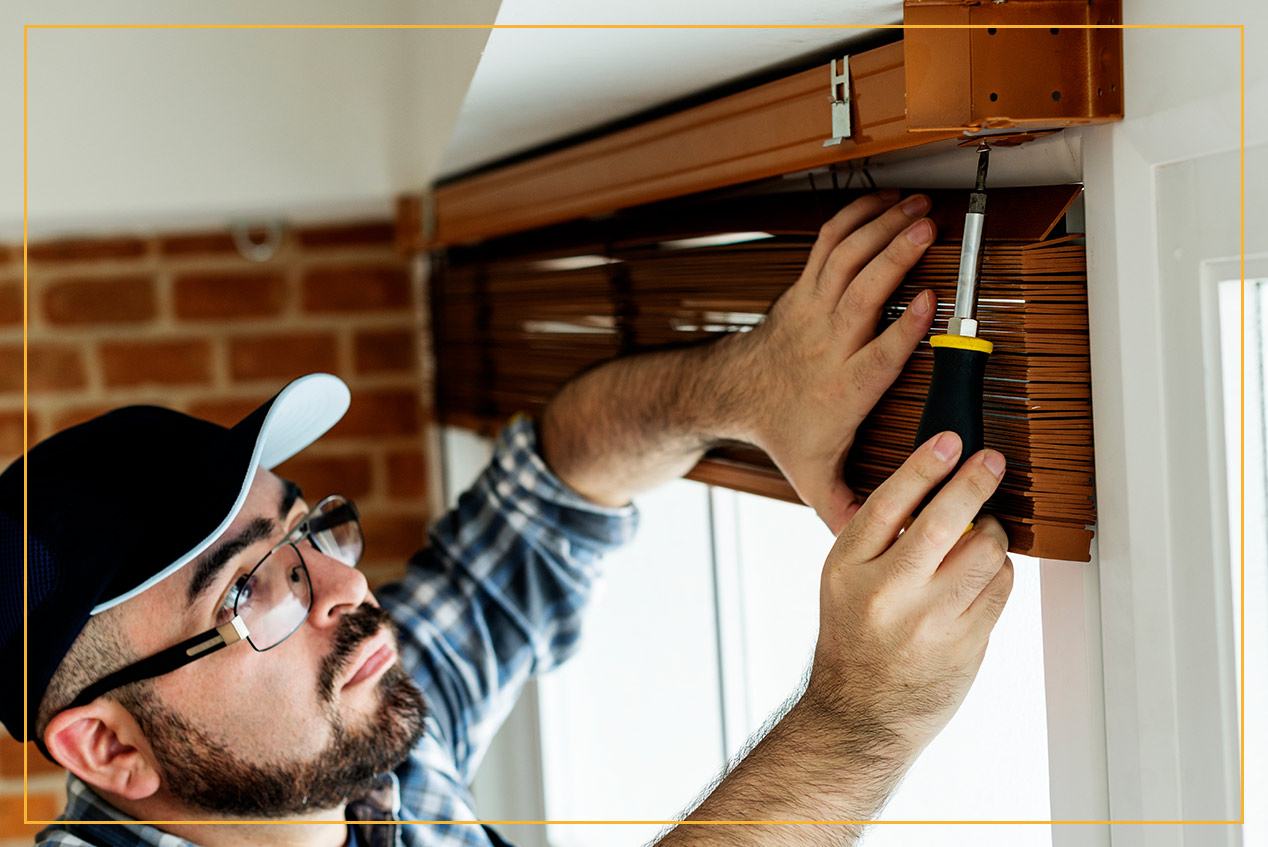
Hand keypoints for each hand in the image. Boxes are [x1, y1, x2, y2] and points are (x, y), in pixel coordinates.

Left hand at [730, 189, 936, 532]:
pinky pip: (830, 244)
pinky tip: (888, 201)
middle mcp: (828, 343)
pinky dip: (858, 217)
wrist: (737, 393)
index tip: (928, 305)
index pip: (876, 356)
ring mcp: (813, 309)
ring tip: (919, 208)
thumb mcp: (815, 477)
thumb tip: (880, 539)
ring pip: (845, 260)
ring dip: (881, 228)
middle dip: (893, 259)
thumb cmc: (784, 430)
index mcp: (842, 388)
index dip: (902, 329)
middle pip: (860, 295)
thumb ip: (848, 507)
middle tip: (927, 231)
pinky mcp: (806, 287)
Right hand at [803, 431, 1012, 760]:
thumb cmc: (853, 640)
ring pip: (985, 554)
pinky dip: (999, 574)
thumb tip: (933, 489)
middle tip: (992, 463)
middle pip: (944, 521)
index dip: (924, 465)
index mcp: (847, 568)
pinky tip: (984, 576)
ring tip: (983, 538)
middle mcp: (885, 592)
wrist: (859, 713)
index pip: (890, 502)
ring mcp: (927, 622)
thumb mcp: (843, 582)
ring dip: (992, 536)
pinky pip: (1000, 590)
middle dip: (975, 482)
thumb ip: (877, 540)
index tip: (950, 441)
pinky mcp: (963, 645)